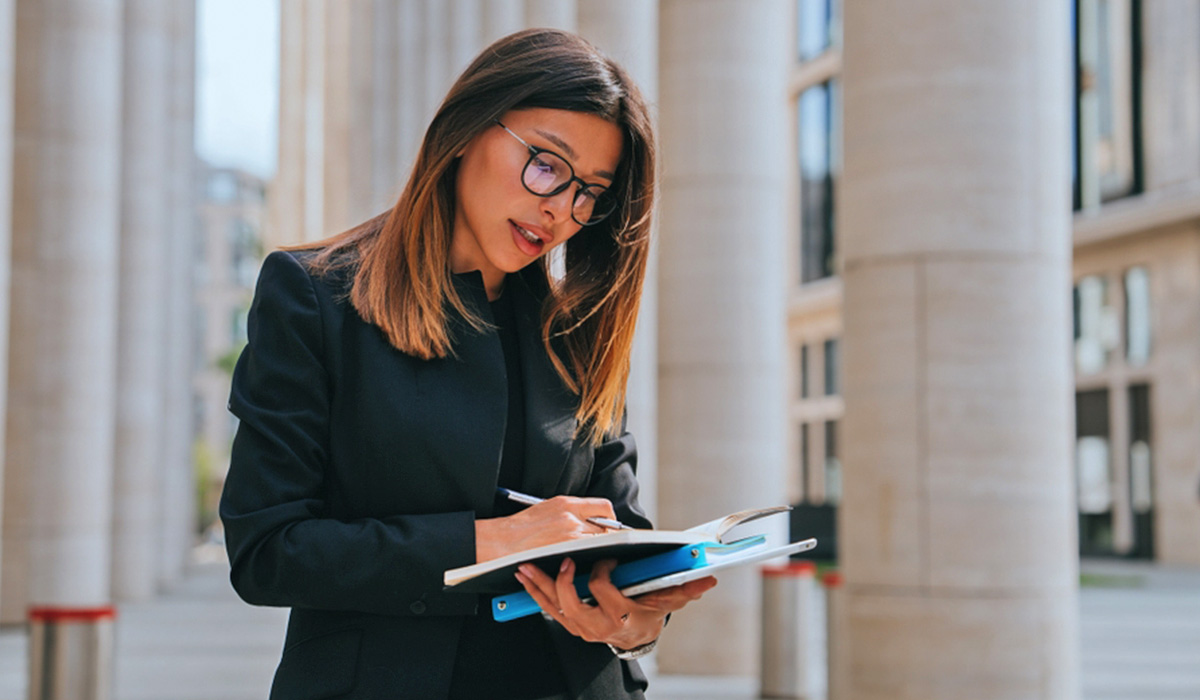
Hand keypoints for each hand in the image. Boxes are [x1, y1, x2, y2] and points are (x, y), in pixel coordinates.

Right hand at [474, 496, 616, 562]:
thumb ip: (572, 511)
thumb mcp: (548, 507)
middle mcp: (571, 519)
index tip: (607, 525)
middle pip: (606, 529)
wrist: (502, 541)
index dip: (609, 518)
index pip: (603, 507)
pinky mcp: (565, 554)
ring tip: (592, 553)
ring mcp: (569, 538)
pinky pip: (588, 557)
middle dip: (607, 537)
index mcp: (567, 504)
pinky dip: (589, 560)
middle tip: (602, 543)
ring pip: (600, 545)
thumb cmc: (521, 527)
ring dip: (600, 550)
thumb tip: (592, 518)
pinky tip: (582, 561)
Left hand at [514, 557, 717, 650]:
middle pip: (572, 603)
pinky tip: (524, 576)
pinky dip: (534, 592)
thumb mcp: (668, 602)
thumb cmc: (648, 613)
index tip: (606, 557)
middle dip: (564, 580)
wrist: (635, 636)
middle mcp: (596, 625)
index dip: (602, 572)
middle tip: (563, 558)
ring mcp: (579, 626)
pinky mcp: (569, 623)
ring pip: (553, 606)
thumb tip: (708, 579)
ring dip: (538, 584)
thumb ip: (685, 589)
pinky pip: (547, 608)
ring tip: (526, 564)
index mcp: (620, 616)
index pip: (603, 592)